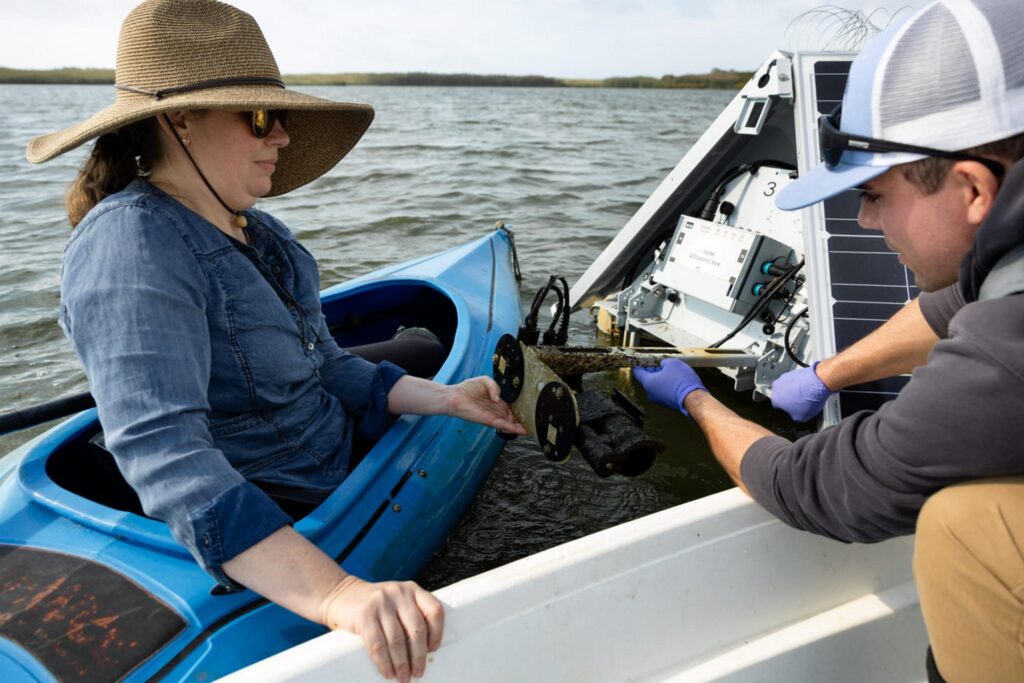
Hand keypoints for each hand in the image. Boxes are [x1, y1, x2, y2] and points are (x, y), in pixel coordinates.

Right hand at [320, 576, 443, 682]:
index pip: (434, 610)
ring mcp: (381, 603)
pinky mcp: (364, 615)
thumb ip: (410, 615)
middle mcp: (399, 593)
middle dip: (419, 656)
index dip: (437, 633)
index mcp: (412, 589)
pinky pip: (377, 644)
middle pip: (416, 629)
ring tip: (403, 677)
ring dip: (402, 664)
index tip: (433, 650)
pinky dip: (384, 662)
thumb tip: (425, 651)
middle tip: (418, 672)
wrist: (341, 595)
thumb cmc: (375, 604)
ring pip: (397, 640)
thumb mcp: (397, 600)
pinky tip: (387, 672)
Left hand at [448, 376, 527, 433]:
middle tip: (536, 423)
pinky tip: (523, 430)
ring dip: (521, 427)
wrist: (456, 396)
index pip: (512, 407)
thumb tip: (498, 399)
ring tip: (533, 429)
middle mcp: (497, 410)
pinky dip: (513, 428)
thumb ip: (495, 387)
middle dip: (523, 420)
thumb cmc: (468, 389)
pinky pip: (504, 425)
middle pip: (514, 417)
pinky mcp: (489, 420)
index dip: (521, 410)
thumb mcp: (485, 381)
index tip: (531, 412)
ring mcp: (494, 416)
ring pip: (511, 424)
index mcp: (498, 402)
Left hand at [632, 358, 705, 415]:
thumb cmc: (681, 381)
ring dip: (661, 378)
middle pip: (647, 379)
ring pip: (656, 385)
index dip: (640, 364)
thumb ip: (663, 362)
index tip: (644, 360)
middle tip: (661, 363)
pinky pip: (664, 391)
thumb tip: (663, 365)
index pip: (637, 372)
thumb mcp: (672, 363)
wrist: (694, 398)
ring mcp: (658, 400)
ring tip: (671, 371)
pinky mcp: (667, 403)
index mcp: (647, 383)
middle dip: (653, 370)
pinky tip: (676, 380)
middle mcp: (650, 393)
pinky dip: (667, 385)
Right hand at [770, 362, 835, 421]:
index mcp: (775, 399)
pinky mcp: (793, 371)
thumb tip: (795, 416)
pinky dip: (800, 384)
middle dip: (790, 399)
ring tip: (806, 396)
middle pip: (782, 396)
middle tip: (801, 403)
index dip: (787, 410)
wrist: (818, 383)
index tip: (794, 411)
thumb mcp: (801, 417)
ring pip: (787, 387)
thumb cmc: (808, 398)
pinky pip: (795, 380)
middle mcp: (777, 387)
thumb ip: (794, 417)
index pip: (778, 408)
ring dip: (794, 391)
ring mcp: (785, 378)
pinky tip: (808, 389)